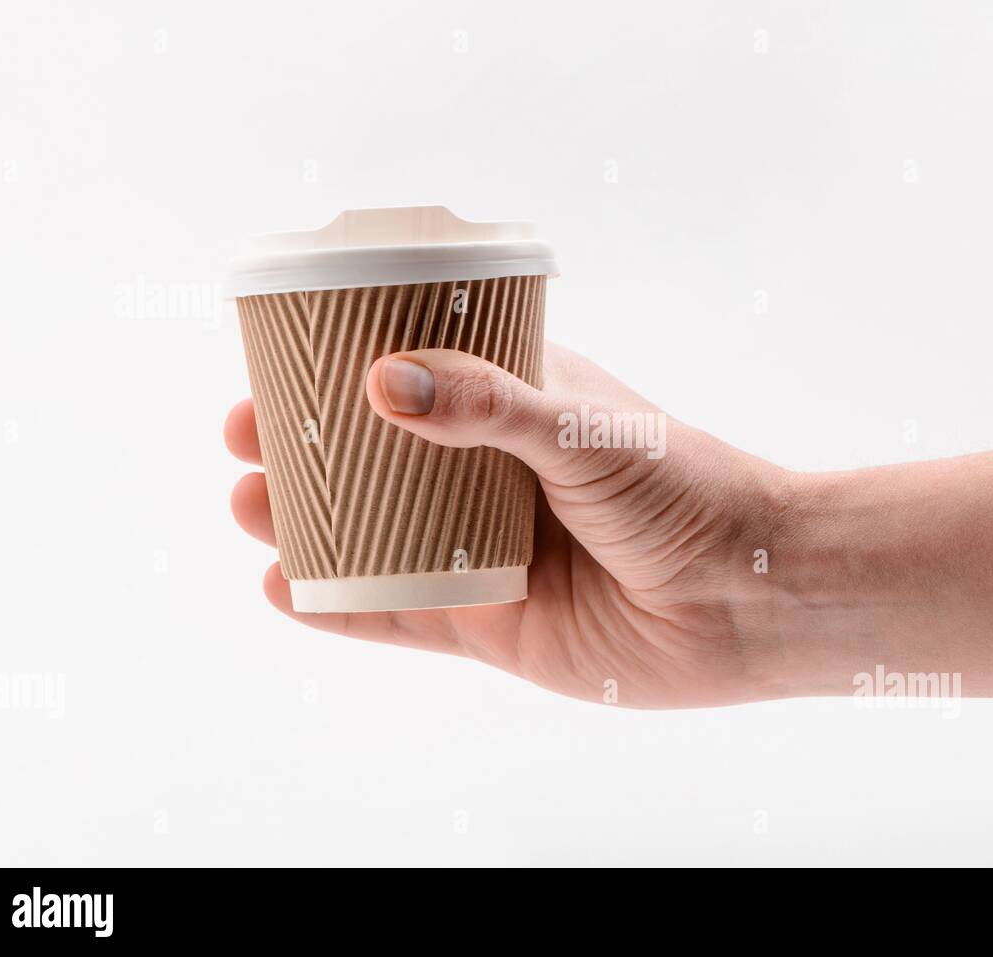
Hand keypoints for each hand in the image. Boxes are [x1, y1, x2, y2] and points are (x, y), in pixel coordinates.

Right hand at [227, 343, 788, 707]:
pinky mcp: (492, 624)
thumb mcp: (582, 426)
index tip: (277, 362)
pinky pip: (399, 616)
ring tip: (247, 508)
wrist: (749, 596)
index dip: (343, 372)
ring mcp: (488, 554)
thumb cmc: (685, 487)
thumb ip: (490, 406)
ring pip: (376, 538)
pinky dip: (340, 605)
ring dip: (306, 525)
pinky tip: (284, 589)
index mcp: (519, 409)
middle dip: (307, 453)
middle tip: (243, 440)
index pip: (415, 378)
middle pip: (378, 462)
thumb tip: (384, 382)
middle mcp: (494, 479)